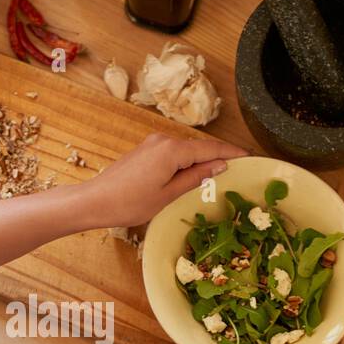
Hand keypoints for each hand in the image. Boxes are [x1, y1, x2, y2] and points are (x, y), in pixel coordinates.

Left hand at [83, 133, 248, 228]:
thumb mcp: (168, 195)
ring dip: (201, 160)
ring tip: (218, 175)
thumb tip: (219, 166)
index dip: (231, 153)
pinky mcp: (145, 151)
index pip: (210, 149)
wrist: (94, 201)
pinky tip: (192, 175)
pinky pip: (173, 153)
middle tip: (239, 169)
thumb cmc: (129, 203)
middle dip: (218, 156)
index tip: (249, 157)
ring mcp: (152, 144)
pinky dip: (186, 162)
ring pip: (186, 150)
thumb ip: (195, 177)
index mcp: (172, 150)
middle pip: (199, 147)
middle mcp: (163, 140)